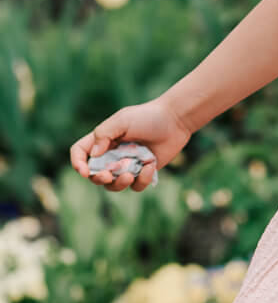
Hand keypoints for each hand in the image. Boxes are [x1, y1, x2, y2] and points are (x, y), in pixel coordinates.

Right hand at [70, 97, 192, 192]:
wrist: (175, 120)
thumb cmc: (147, 117)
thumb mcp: (122, 120)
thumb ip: (103, 134)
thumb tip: (92, 156)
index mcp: (102, 140)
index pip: (80, 153)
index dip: (78, 163)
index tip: (84, 171)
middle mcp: (112, 154)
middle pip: (95, 175)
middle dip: (99, 179)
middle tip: (108, 176)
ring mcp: (127, 165)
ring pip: (114, 185)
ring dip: (119, 184)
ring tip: (129, 176)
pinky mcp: (143, 172)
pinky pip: (136, 186)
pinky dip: (142, 180)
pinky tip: (151, 166)